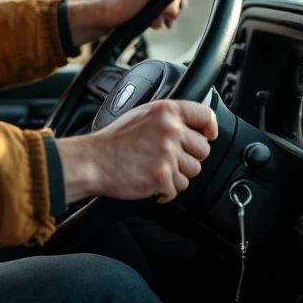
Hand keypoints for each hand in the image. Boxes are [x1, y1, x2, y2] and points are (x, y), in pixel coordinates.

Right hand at [56, 100, 217, 203]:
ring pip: (192, 172)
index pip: (205, 115)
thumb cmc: (112, 141)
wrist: (92, 161)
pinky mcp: (162, 176)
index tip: (207, 135)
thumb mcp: (141, 115)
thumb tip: (192, 125)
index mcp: (166, 111)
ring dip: (177, 175)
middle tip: (168, 159)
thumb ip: (167, 118)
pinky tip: (150, 181)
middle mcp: (170, 130)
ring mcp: (167, 154)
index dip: (209, 128)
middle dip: (188, 157)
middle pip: (203, 150)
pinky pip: (177, 189)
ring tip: (156, 170)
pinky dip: (165, 190)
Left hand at [66, 0, 185, 47]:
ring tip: (158, 22)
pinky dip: (156, 18)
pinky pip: (155, 10)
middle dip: (170, 7)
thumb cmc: (117, 6)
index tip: (174, 4)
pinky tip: (152, 25)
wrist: (99, 20)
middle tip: (168, 17)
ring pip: (163, 3)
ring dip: (163, 15)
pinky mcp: (139, 5)